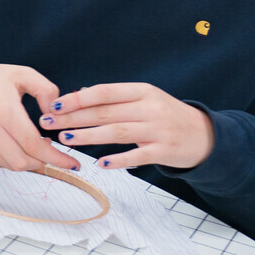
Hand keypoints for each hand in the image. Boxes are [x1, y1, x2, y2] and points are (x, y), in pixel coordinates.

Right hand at [0, 59, 71, 172]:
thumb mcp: (24, 74)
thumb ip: (47, 91)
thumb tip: (55, 115)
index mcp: (5, 110)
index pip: (33, 144)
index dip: (56, 157)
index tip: (72, 162)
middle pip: (22, 161)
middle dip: (44, 162)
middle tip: (53, 151)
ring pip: (11, 165)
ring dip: (30, 162)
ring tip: (37, 147)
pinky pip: (0, 161)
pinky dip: (16, 159)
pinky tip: (21, 147)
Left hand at [38, 82, 213, 170]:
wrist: (206, 135)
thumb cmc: (166, 116)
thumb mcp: (145, 100)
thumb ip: (115, 99)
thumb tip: (78, 94)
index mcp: (142, 92)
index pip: (104, 92)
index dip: (77, 99)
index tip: (54, 105)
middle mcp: (150, 108)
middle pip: (105, 112)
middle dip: (73, 118)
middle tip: (48, 123)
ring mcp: (159, 130)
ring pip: (117, 132)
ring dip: (89, 136)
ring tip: (65, 139)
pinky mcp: (165, 151)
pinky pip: (138, 156)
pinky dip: (118, 160)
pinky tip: (100, 163)